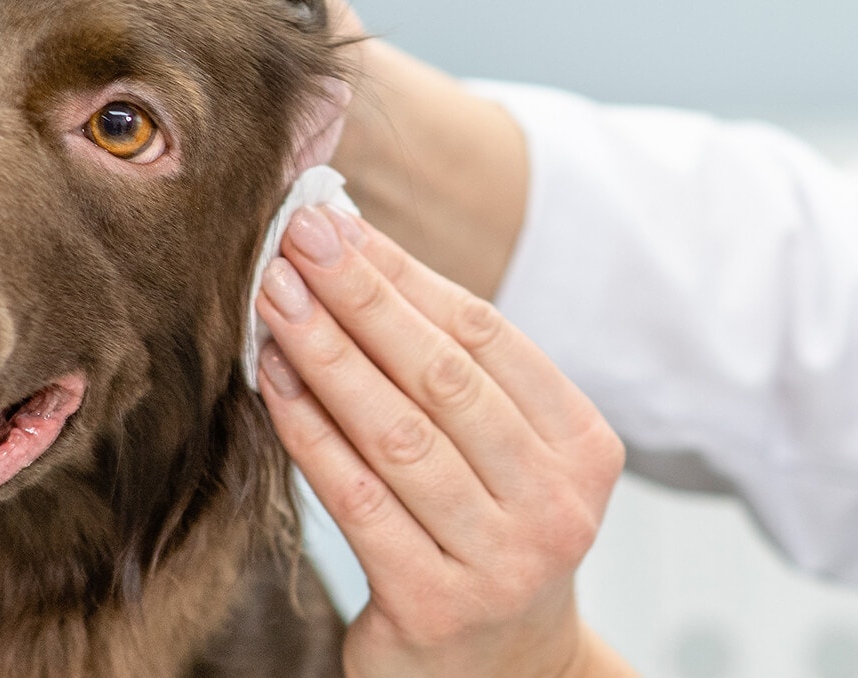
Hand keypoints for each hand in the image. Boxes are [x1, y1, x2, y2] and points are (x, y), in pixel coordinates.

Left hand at [255, 206, 631, 677]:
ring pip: (398, 434)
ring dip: (327, 354)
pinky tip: (273, 382)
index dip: (405, 274)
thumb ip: (449, 370)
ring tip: (273, 299)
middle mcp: (555, 504)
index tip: (338, 224)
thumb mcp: (500, 453)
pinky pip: (357, 499)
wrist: (504, 674)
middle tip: (297, 239)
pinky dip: (309, 432)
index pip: (488, 337)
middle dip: (361, 298)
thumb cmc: (487, 535)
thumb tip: (353, 254)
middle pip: (444, 377)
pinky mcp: (435, 604)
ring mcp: (500, 559)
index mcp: (584, 447)